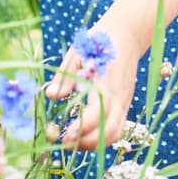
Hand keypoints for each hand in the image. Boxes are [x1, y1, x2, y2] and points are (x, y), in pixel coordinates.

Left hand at [44, 25, 141, 150]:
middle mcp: (118, 96)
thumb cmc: (97, 42)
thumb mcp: (78, 53)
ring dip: (95, 143)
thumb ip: (65, 76)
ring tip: (74, 142)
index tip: (65, 134)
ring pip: (115, 133)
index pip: (98, 113)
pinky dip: (103, 138)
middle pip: (109, 130)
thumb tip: (50, 95)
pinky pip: (118, 128)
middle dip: (87, 142)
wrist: (126, 34)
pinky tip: (86, 136)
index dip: (82, 127)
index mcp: (105, 82)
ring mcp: (124, 101)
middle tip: (64, 143)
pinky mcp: (125, 104)